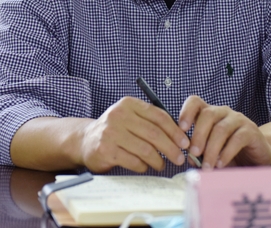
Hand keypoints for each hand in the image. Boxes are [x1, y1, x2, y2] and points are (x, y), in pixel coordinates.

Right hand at [76, 97, 190, 172]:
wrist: (86, 140)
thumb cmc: (115, 130)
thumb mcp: (130, 118)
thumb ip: (151, 122)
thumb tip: (179, 138)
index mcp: (128, 104)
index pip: (158, 116)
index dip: (175, 131)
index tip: (185, 143)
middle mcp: (118, 115)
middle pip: (154, 133)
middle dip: (171, 148)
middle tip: (179, 158)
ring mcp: (111, 133)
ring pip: (145, 149)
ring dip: (158, 160)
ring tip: (162, 164)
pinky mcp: (106, 150)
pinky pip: (134, 161)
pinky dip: (143, 166)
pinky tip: (144, 166)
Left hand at [179, 96, 270, 168]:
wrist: (258, 154)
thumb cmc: (230, 151)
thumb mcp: (211, 152)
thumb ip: (199, 153)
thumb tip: (189, 158)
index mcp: (210, 113)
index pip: (195, 102)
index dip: (186, 112)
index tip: (181, 128)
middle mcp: (223, 112)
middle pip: (207, 115)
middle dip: (198, 135)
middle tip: (193, 153)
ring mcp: (238, 119)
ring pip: (221, 129)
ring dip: (211, 149)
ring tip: (207, 166)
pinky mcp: (251, 131)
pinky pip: (237, 139)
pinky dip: (226, 153)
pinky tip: (220, 164)